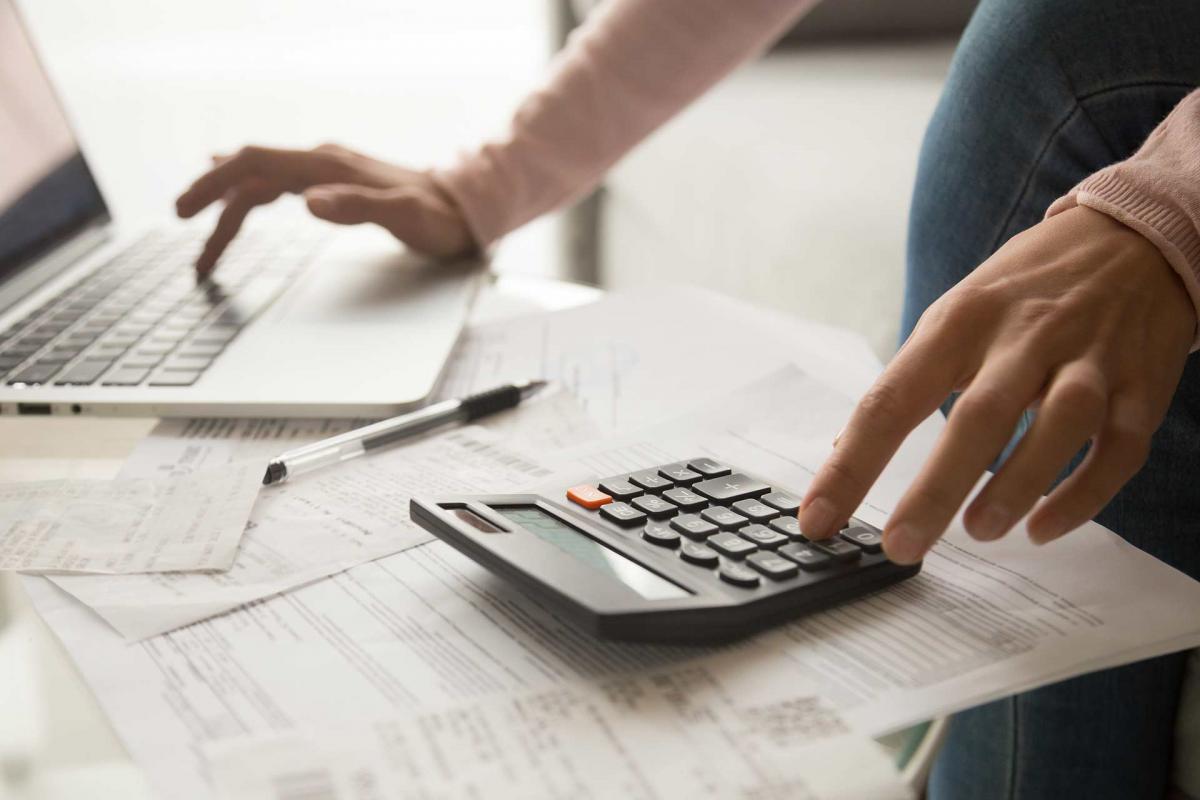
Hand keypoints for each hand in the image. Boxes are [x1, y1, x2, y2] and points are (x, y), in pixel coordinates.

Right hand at [175, 144, 474, 275]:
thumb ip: (357, 207)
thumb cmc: (437, 217)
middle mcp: (320, 162)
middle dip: (209, 200)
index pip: (254, 164)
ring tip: (205, 247)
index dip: (214, 184)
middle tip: (181, 233)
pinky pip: (277, 187)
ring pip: (260, 183)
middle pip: (247, 172)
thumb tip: (309, 203)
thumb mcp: (402, 216)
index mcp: (327, 165)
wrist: (462, 209)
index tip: (184, 212)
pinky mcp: (332, 185)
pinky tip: (236, 203)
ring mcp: (325, 172)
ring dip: (228, 211)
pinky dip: (249, 199)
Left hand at [799, 206, 1195, 562]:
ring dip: (1017, 485)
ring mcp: (1090, 358)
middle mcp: (1024, 335)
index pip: (892, 398)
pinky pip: (1119, 447)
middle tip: (901, 546)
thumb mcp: (954, 316)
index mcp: (960, 321)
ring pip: (1060, 424)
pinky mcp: (1142, 384)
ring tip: (979, 531)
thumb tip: (846, 451)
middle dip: (936, 488)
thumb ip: (909, 382)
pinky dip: (1083, 495)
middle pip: (978, 415)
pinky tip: (1045, 528)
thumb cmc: (1021, 292)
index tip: (818, 519)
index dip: (851, 465)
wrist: (1131, 238)